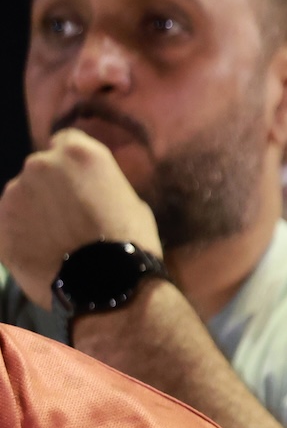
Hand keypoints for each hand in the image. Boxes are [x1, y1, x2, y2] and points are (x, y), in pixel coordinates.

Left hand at [0, 130, 162, 307]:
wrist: (109, 287)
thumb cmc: (133, 244)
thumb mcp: (132, 203)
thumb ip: (102, 187)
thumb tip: (92, 192)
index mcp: (79, 153)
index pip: (66, 140)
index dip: (74, 164)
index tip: (81, 182)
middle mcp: (40, 165)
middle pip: (41, 169)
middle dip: (52, 188)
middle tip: (70, 218)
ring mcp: (14, 195)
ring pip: (22, 197)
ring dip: (35, 213)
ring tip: (56, 242)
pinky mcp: (0, 226)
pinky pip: (8, 226)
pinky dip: (21, 236)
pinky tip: (43, 256)